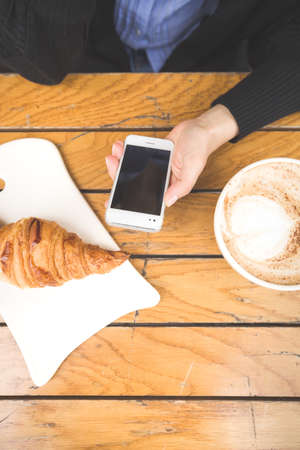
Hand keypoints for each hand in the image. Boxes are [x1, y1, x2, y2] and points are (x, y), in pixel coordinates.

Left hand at [105, 104, 237, 206]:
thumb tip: (167, 202)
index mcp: (168, 187)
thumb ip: (181, 187)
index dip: (128, 200)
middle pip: (134, 182)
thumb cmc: (200, 149)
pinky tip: (121, 146)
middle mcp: (160, 179)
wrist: (200, 129)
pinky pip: (136, 155)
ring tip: (116, 151)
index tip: (113, 201)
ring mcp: (154, 166)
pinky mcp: (152, 155)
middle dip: (119, 174)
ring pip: (132, 168)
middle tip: (112, 163)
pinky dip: (127, 151)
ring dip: (121, 161)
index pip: (145, 197)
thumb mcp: (192, 169)